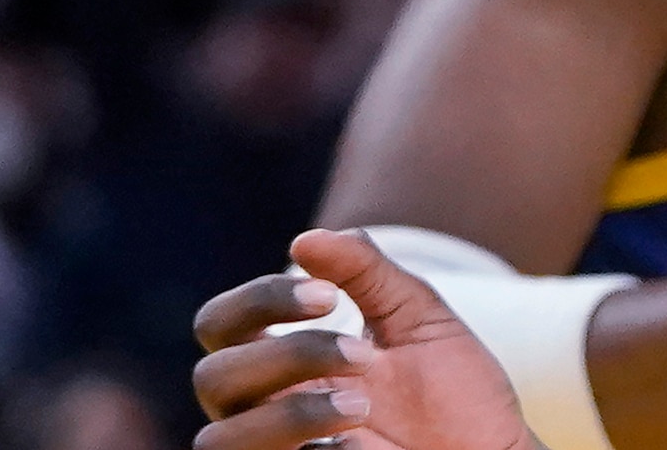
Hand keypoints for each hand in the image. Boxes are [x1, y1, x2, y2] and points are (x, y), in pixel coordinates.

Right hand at [194, 232, 539, 449]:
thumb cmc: (453, 391)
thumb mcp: (419, 318)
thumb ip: (367, 272)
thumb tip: (306, 238)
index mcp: (286, 361)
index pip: (222, 324)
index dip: (258, 299)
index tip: (327, 294)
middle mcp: (267, 409)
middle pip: (213, 376)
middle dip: (288, 354)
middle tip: (363, 354)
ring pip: (216, 438)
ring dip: (289, 412)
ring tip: (362, 405)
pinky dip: (305, 447)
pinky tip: (357, 444)